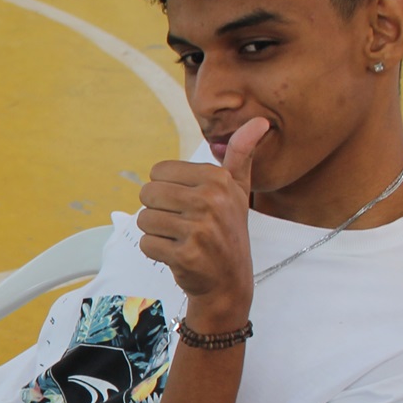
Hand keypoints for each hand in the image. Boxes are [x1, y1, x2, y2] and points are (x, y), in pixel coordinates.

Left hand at [136, 117, 269, 321]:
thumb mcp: (238, 190)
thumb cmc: (228, 230)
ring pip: (144, 219)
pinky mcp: (186, 254)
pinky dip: (156, 251)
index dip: (166, 189)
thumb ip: (241, 154)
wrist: (229, 281)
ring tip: (180, 238)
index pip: (158, 171)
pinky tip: (178, 254)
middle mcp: (210, 200)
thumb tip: (259, 122)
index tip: (187, 203)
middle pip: (147, 193)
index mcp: (218, 179)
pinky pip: (146, 244)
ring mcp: (199, 229)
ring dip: (156, 232)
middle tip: (181, 223)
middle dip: (158, 210)